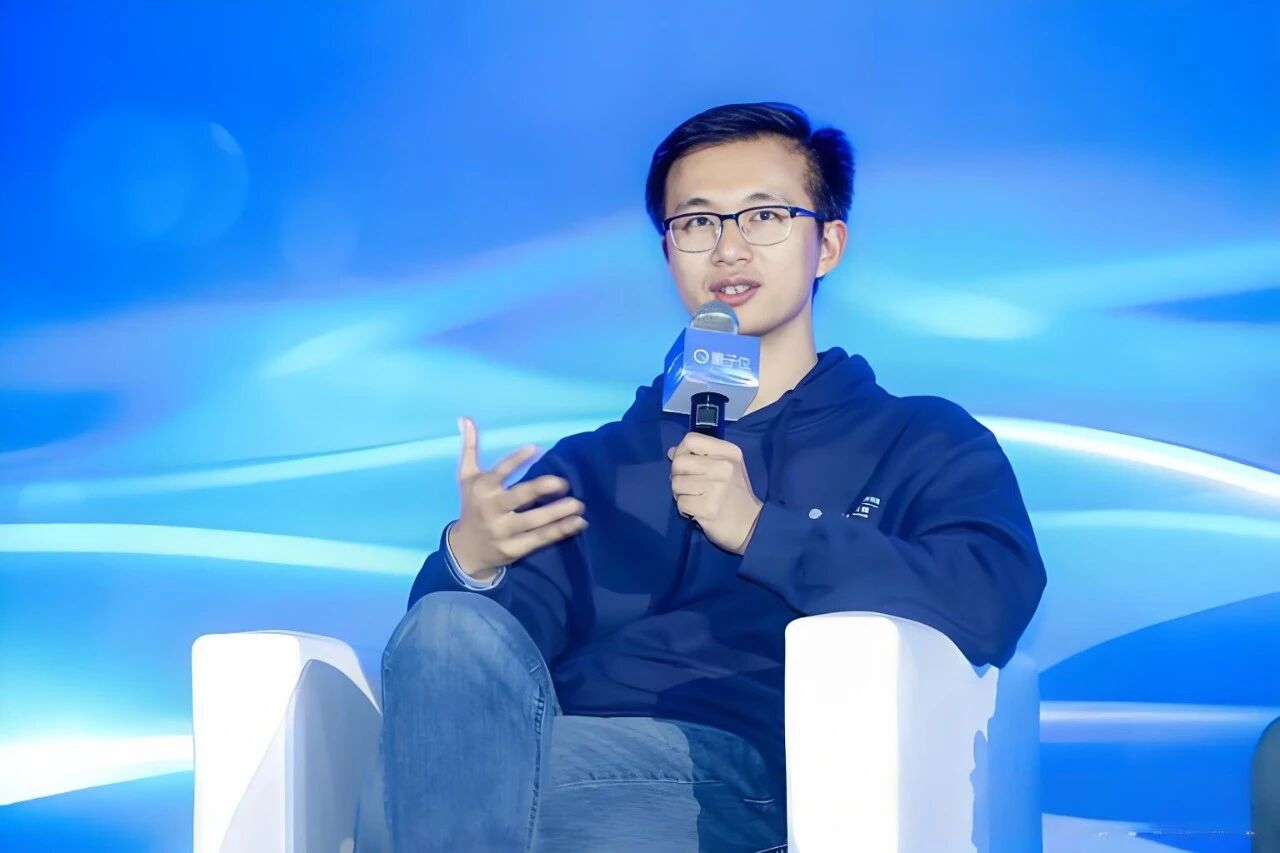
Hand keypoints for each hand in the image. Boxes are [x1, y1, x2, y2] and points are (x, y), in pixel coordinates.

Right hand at [448, 416, 587, 576]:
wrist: (466, 550)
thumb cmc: (472, 506)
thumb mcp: (466, 478)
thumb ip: (470, 448)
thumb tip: (465, 418)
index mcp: (482, 488)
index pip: (500, 471)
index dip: (517, 460)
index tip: (536, 448)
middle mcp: (491, 509)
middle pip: (520, 497)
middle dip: (542, 489)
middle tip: (564, 483)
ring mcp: (502, 531)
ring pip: (534, 521)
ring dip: (558, 513)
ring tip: (579, 505)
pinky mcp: (513, 549)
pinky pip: (540, 539)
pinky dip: (560, 531)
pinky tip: (578, 523)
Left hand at [667, 432, 763, 554]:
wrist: (751, 525)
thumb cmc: (734, 494)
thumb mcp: (724, 467)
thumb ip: (699, 456)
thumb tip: (671, 452)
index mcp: (729, 452)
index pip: (691, 439)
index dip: (681, 452)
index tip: (688, 465)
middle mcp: (724, 466)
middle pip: (679, 462)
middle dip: (677, 476)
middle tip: (689, 486)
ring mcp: (717, 487)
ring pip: (676, 483)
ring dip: (680, 494)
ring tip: (695, 498)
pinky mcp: (708, 507)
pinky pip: (681, 502)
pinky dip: (684, 508)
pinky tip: (697, 510)